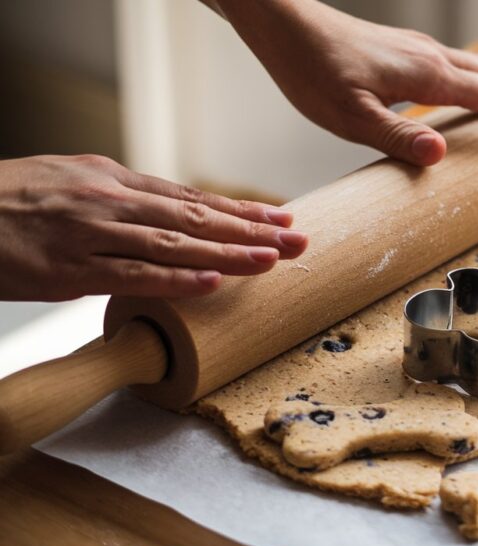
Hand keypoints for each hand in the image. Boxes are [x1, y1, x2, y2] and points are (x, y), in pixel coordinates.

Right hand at [0, 154, 307, 300]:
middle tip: (298, 240)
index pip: (190, 197)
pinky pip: (131, 274)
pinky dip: (176, 279)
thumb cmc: (10, 202)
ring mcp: (90, 233)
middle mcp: (109, 199)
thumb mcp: (71, 184)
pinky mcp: (67, 269)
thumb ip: (120, 203)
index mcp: (113, 179)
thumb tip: (167, 224)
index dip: (239, 210)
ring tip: (273, 260)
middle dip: (252, 229)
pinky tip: (212, 282)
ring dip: (228, 253)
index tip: (280, 219)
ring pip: (173, 244)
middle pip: (195, 216)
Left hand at [210, 0, 477, 165]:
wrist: (287, 28)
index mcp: (425, 78)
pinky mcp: (403, 50)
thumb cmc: (313, 72)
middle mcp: (429, 59)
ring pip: (476, 60)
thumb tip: (440, 155)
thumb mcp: (350, 118)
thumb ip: (396, 137)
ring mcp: (418, 51)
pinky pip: (456, 57)